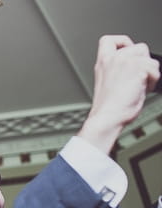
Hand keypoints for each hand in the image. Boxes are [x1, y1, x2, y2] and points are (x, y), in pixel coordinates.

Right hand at [80, 35, 160, 152]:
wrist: (108, 117)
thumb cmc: (108, 106)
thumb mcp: (106, 82)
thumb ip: (117, 69)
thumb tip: (136, 65)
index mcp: (103, 62)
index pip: (109, 40)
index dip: (123, 42)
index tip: (126, 52)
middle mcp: (114, 59)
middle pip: (139, 47)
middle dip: (143, 62)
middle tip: (136, 78)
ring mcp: (126, 62)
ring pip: (150, 59)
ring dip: (149, 73)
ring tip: (138, 86)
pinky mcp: (138, 68)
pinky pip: (155, 70)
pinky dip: (153, 81)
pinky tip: (141, 90)